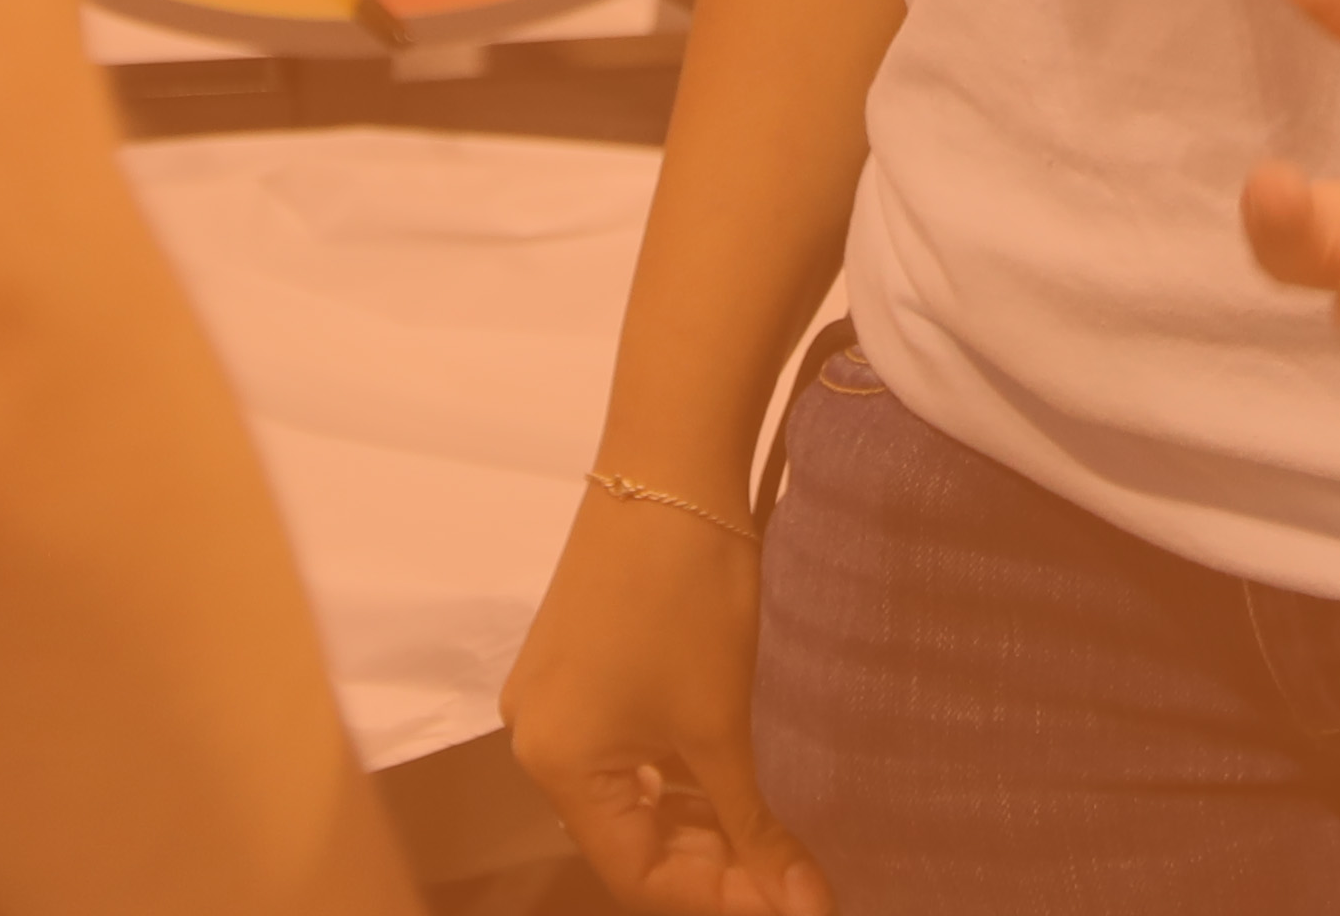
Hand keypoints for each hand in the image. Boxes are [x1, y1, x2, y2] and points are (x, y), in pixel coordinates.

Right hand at [498, 486, 827, 915]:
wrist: (667, 468)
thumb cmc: (687, 600)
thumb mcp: (720, 724)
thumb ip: (753, 827)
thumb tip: (802, 909)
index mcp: (557, 764)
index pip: (634, 873)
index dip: (714, 897)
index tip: (787, 900)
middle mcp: (536, 739)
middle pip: (627, 835)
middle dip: (711, 861)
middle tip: (790, 873)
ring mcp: (551, 698)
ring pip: (629, 792)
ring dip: (698, 819)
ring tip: (772, 835)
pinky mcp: (574, 666)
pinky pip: (623, 746)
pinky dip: (677, 772)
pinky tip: (730, 783)